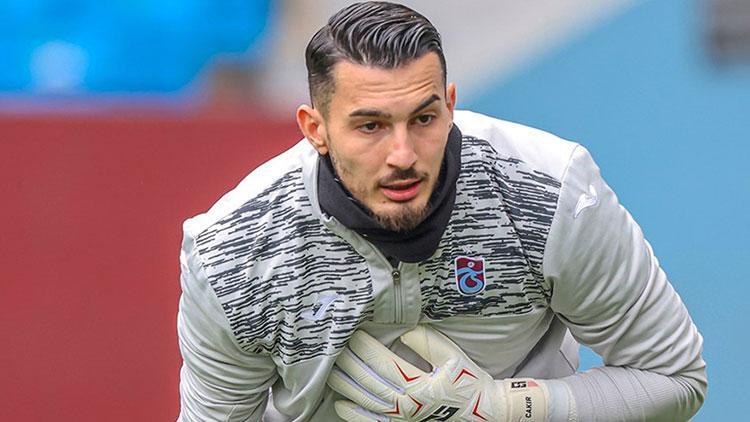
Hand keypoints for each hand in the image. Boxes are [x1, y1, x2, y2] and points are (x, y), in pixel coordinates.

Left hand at [327, 325, 550, 420]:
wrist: (482, 413)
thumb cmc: (468, 382)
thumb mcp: (452, 358)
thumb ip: (427, 342)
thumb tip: (403, 331)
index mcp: (419, 385)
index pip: (383, 363)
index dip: (365, 347)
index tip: (354, 333)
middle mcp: (407, 405)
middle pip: (369, 382)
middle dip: (349, 363)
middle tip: (336, 347)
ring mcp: (402, 419)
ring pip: (366, 402)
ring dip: (346, 386)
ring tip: (332, 370)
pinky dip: (355, 415)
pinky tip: (341, 404)